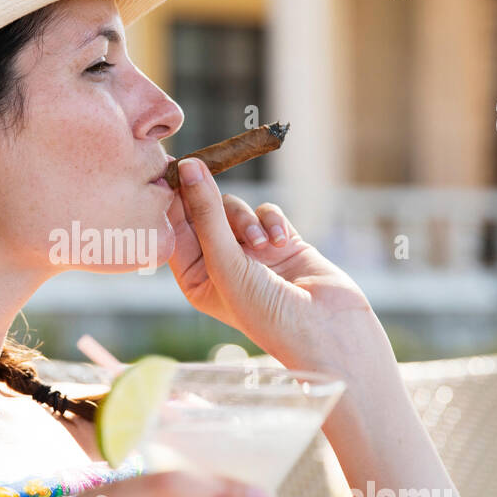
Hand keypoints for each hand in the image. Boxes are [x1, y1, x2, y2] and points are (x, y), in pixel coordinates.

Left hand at [166, 157, 391, 379]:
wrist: (326, 329)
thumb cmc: (265, 311)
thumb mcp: (225, 261)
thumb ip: (206, 213)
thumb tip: (188, 167)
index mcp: (196, 279)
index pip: (176, 231)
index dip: (172, 201)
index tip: (171, 168)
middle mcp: (221, 265)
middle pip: (204, 214)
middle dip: (210, 205)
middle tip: (203, 170)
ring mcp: (252, 253)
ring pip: (235, 210)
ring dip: (247, 221)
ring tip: (261, 246)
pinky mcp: (281, 242)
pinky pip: (267, 213)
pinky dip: (272, 223)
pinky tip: (280, 243)